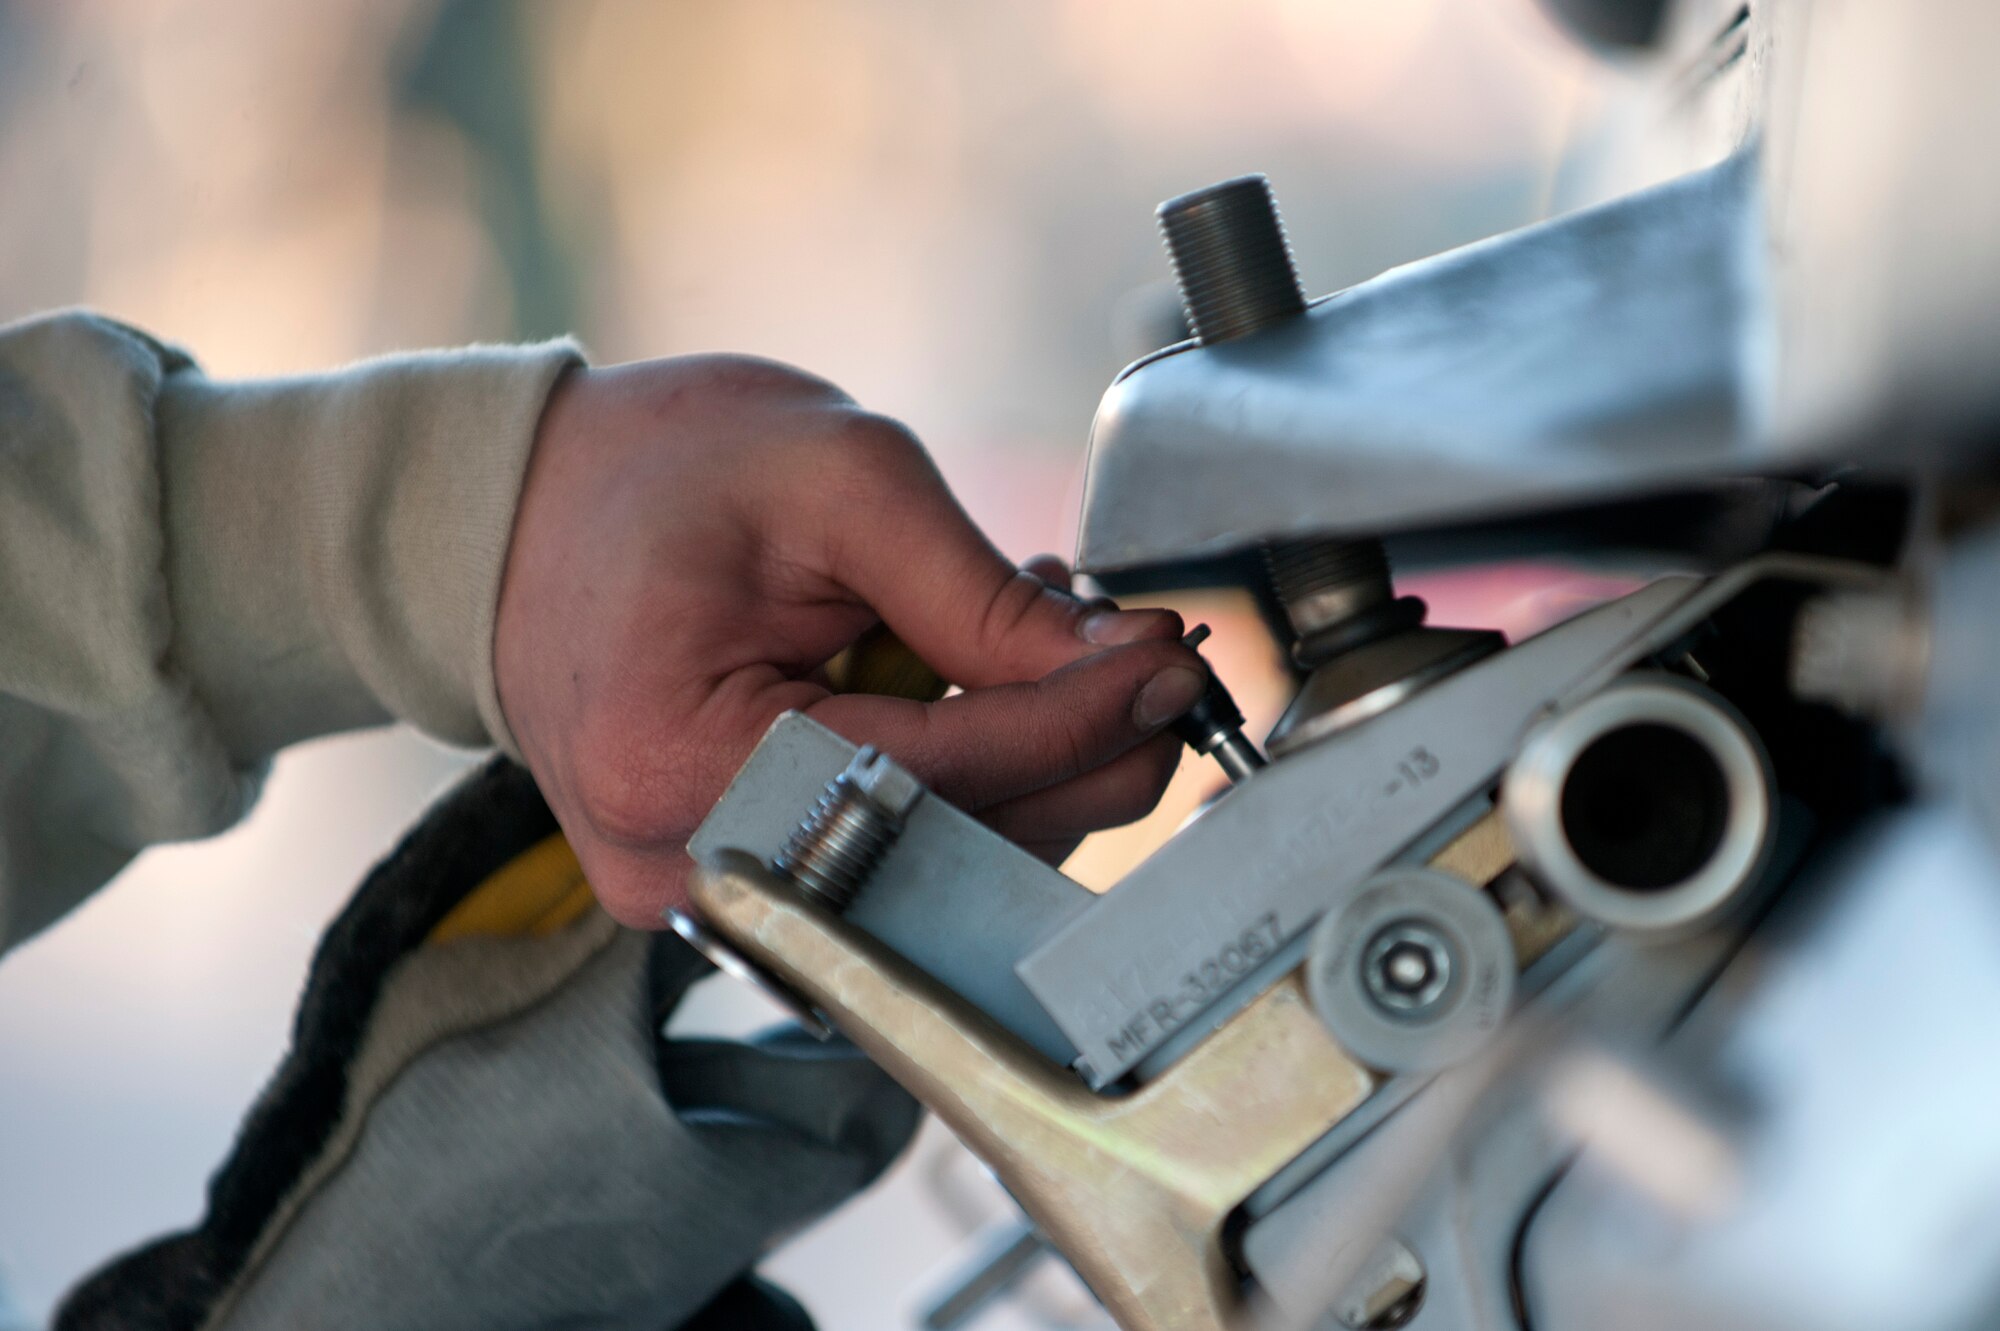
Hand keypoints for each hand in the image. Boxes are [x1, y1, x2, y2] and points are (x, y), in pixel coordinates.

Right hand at [494, 356, 1205, 927]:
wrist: (528, 516)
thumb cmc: (654, 475)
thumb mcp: (836, 482)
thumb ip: (982, 594)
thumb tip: (1122, 670)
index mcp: (683, 764)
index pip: (945, 779)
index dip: (1083, 722)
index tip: (1176, 665)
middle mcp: (688, 868)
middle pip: (954, 850)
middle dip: (1073, 752)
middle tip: (1136, 653)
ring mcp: (710, 898)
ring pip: (941, 869)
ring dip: (1028, 767)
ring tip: (1032, 642)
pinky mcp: (740, 892)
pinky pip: (895, 862)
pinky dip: (967, 786)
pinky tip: (974, 691)